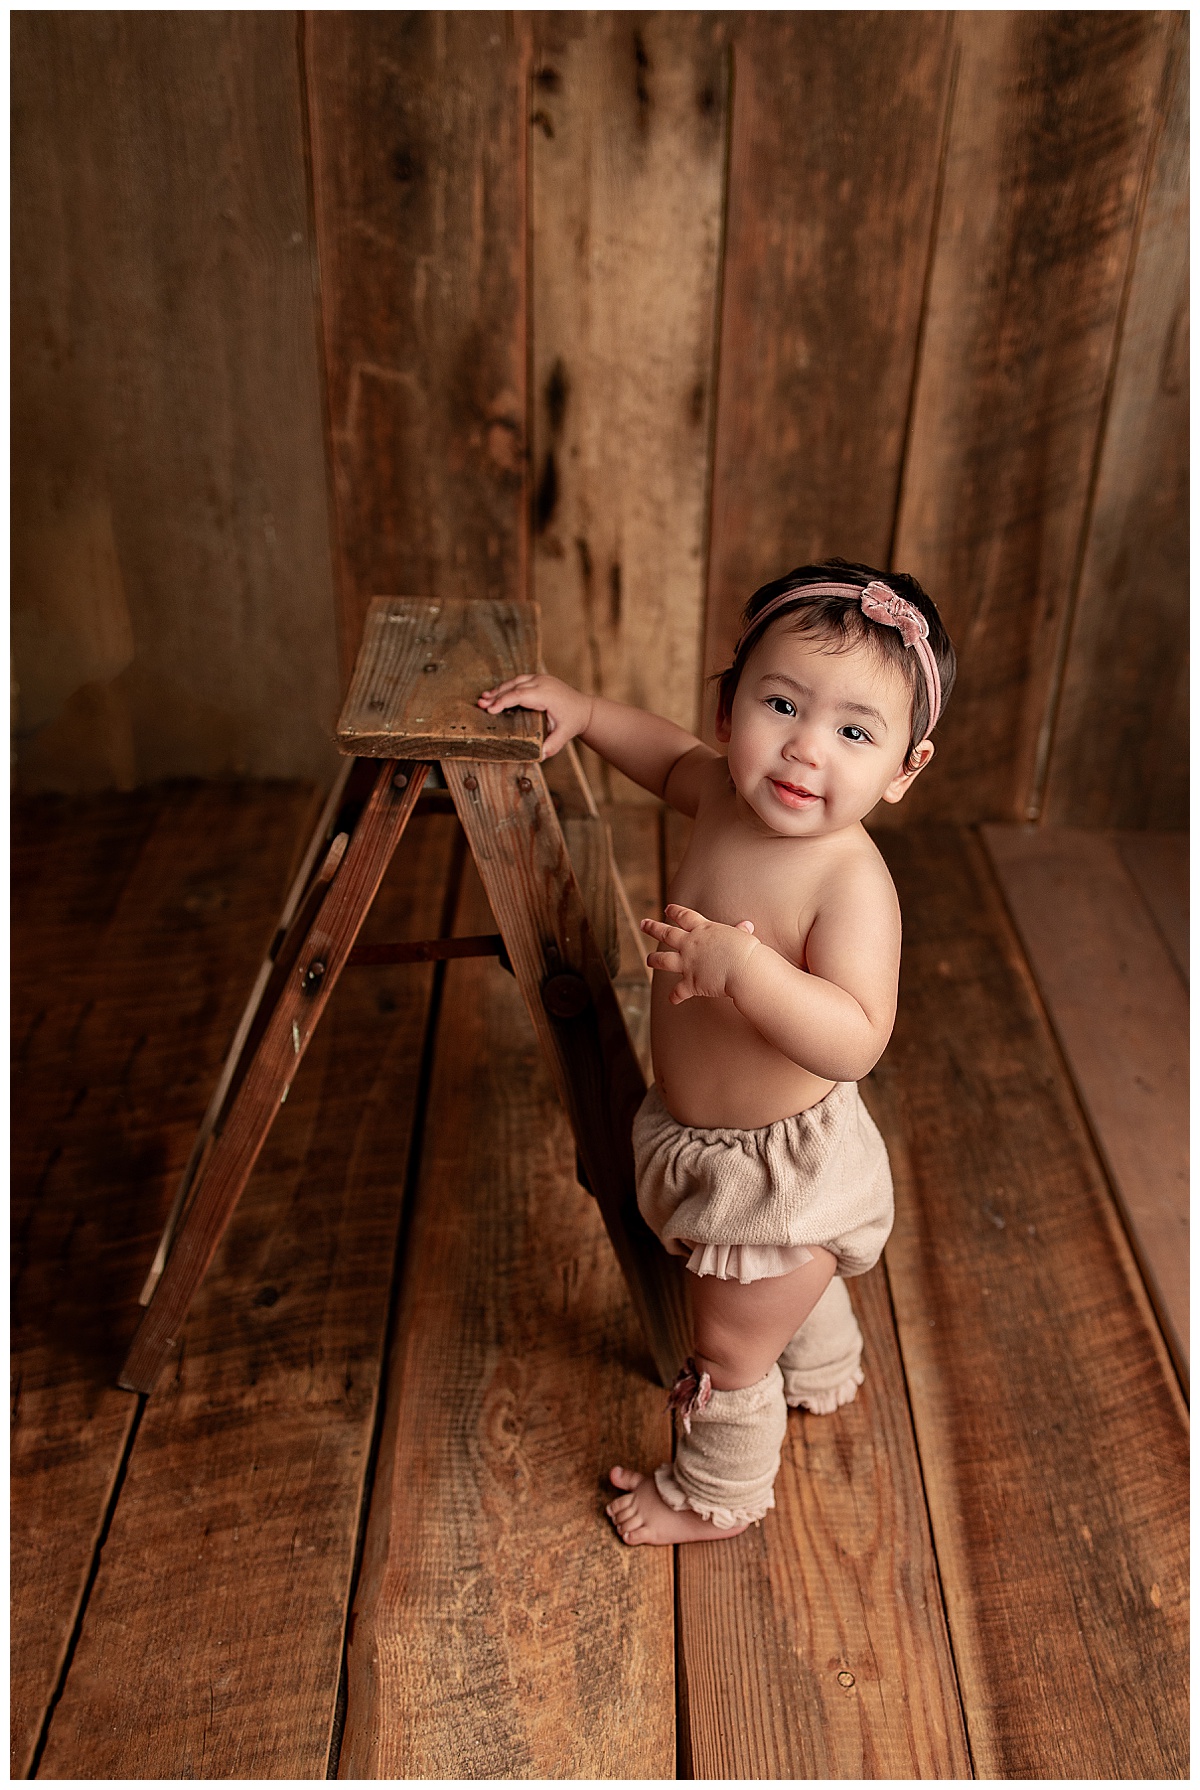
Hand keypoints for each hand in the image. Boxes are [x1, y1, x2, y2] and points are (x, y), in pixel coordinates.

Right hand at [477, 674, 592, 758]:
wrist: (585, 709)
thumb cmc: (572, 722)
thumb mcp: (564, 735)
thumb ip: (552, 745)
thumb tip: (541, 756)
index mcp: (546, 694)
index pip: (520, 696)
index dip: (504, 702)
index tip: (490, 710)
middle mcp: (542, 683)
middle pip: (514, 687)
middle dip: (496, 696)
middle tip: (480, 704)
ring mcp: (541, 678)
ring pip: (515, 681)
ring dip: (499, 690)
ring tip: (484, 698)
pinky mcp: (539, 678)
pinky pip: (519, 681)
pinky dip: (507, 687)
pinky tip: (496, 694)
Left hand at [640, 904, 758, 1003]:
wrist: (745, 970)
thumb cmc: (747, 952)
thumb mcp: (743, 937)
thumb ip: (740, 932)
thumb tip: (746, 925)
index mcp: (704, 930)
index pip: (685, 916)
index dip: (675, 912)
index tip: (667, 909)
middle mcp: (691, 944)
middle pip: (667, 933)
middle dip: (653, 928)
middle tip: (643, 924)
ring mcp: (688, 963)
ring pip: (663, 960)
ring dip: (654, 959)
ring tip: (648, 959)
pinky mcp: (690, 983)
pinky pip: (679, 992)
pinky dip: (675, 996)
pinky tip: (672, 999)